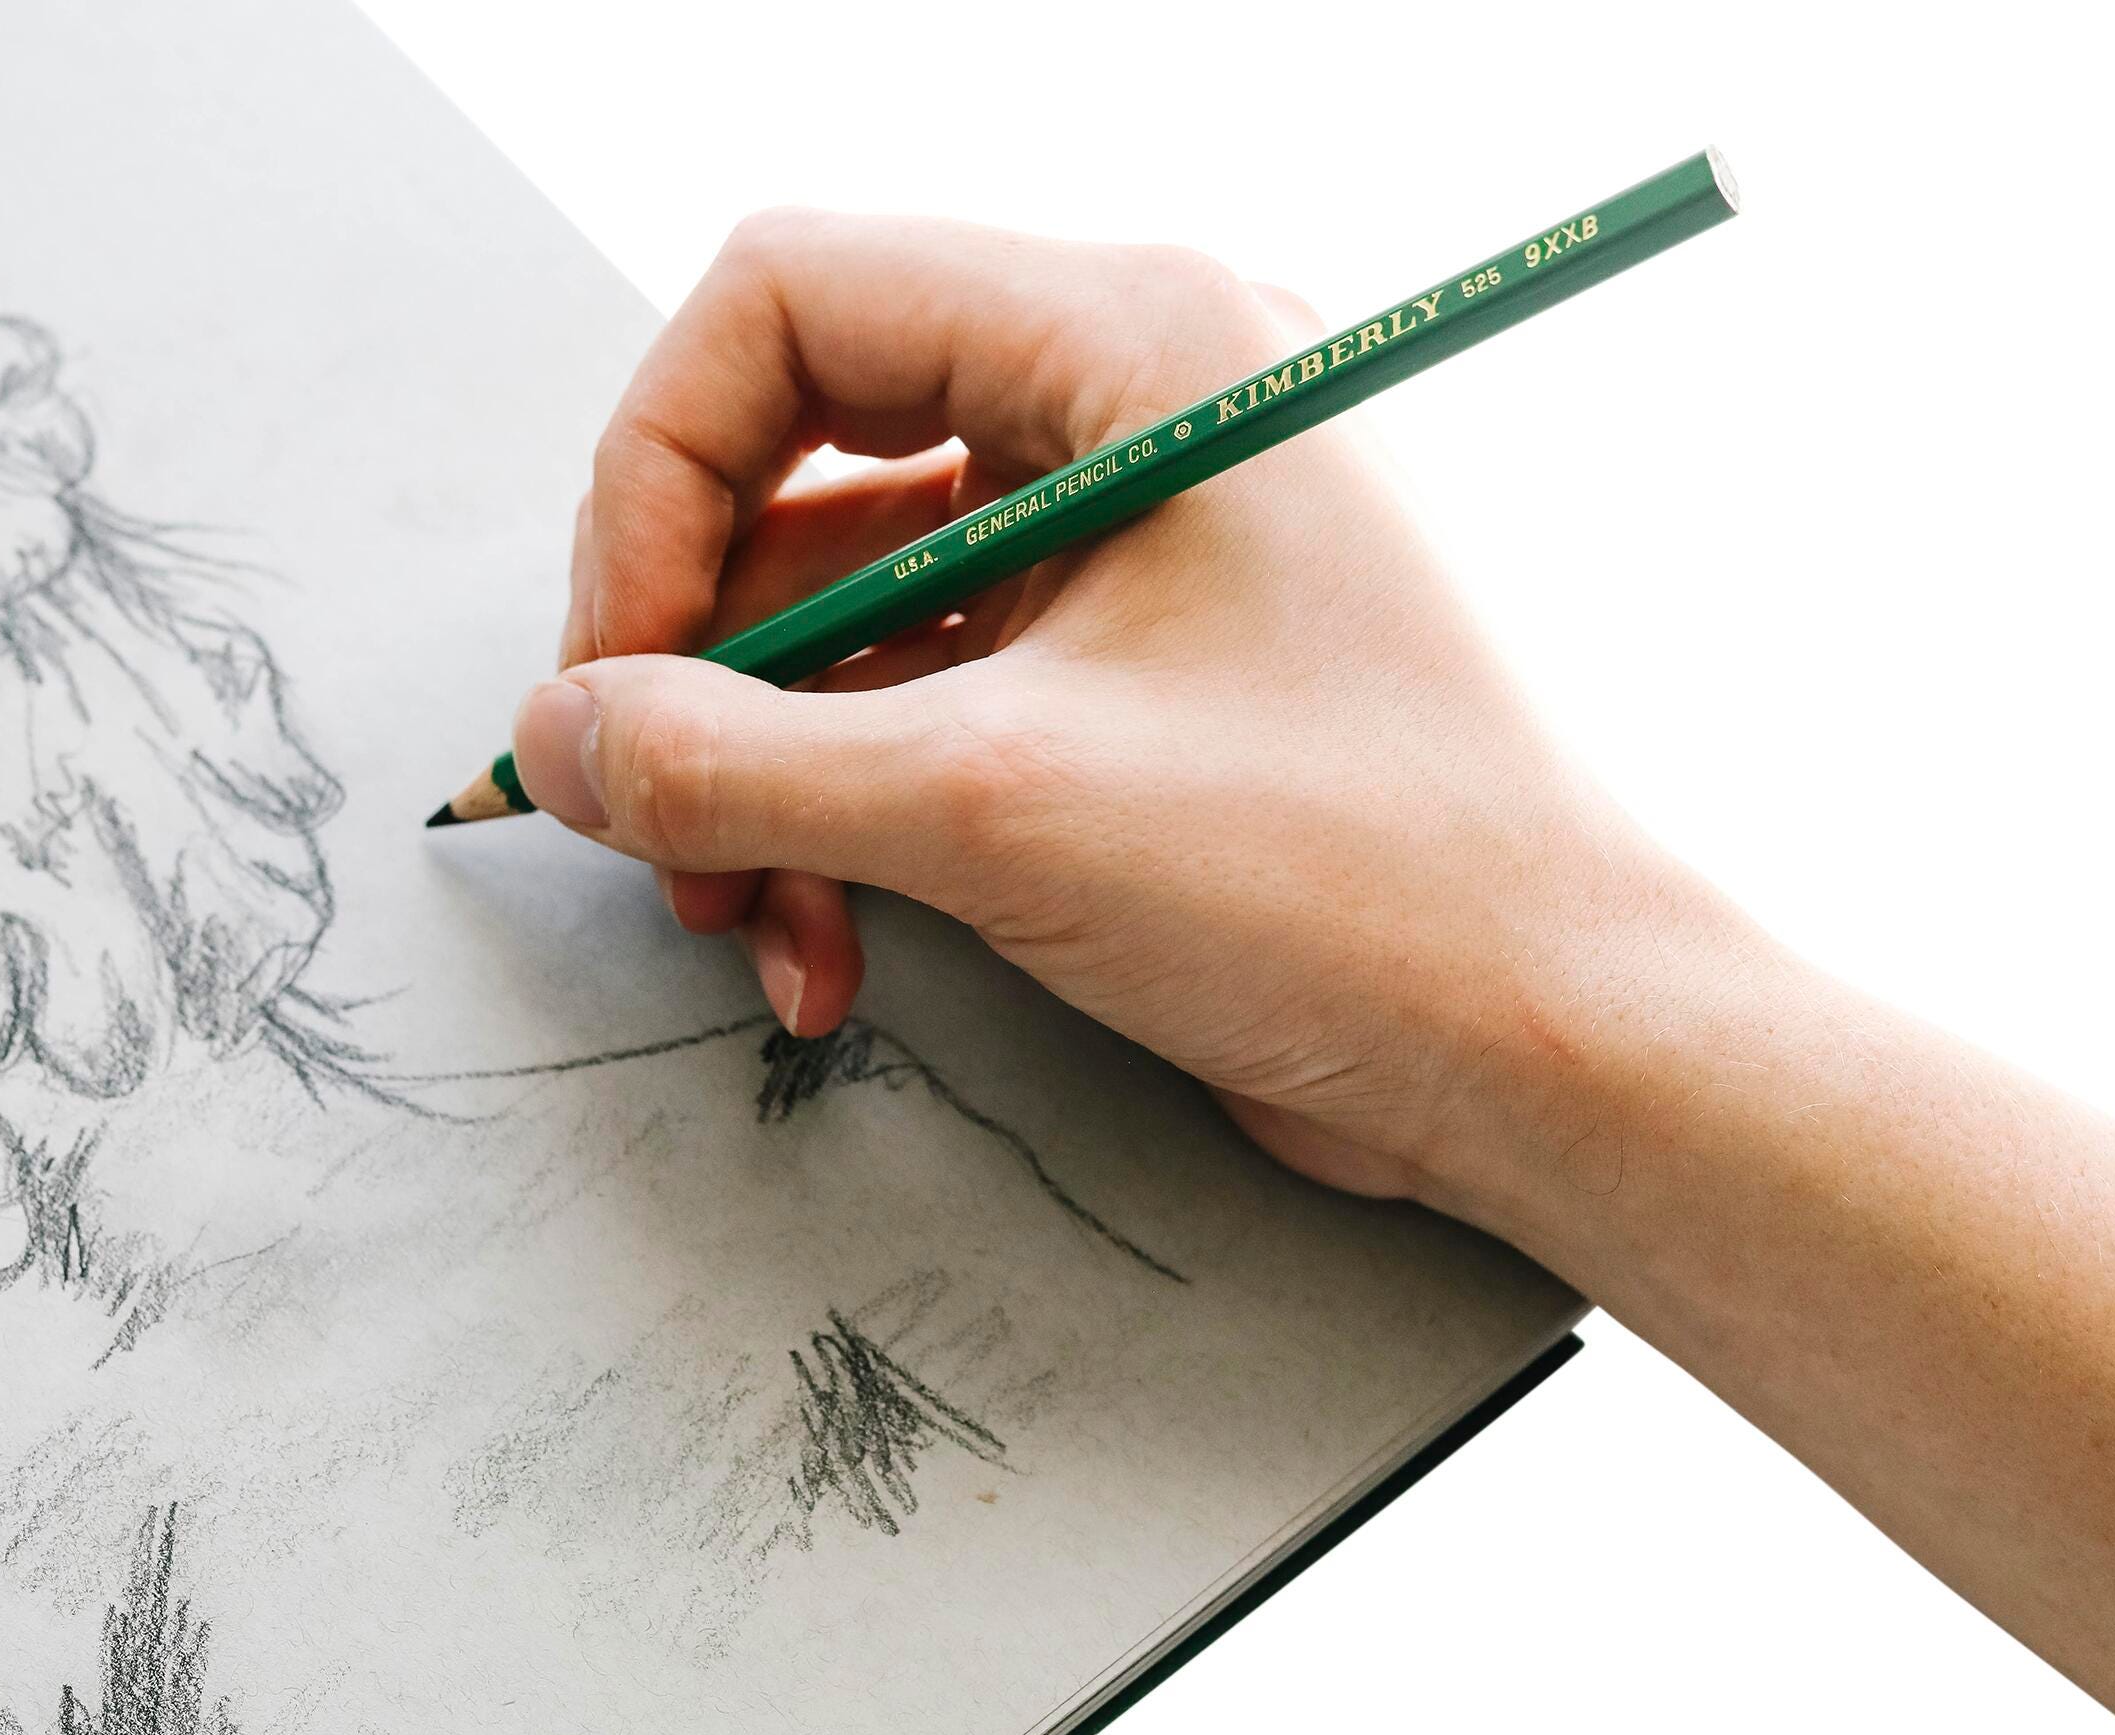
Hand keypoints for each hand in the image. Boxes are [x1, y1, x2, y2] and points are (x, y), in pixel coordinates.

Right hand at [512, 209, 1734, 1210]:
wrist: (1558, 1053)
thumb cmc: (1359, 885)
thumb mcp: (996, 808)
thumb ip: (733, 762)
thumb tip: (556, 735)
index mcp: (1136, 341)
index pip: (784, 301)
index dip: (653, 474)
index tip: (618, 669)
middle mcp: (1127, 409)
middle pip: (791, 456)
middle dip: (697, 659)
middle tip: (652, 817)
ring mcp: (1126, 547)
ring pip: (839, 602)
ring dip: (758, 772)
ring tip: (753, 929)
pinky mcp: (1126, 676)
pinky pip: (915, 698)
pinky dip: (842, 819)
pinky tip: (828, 953)